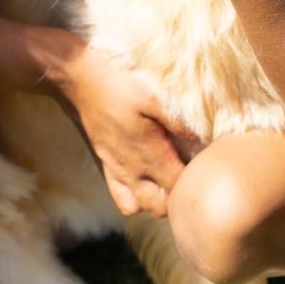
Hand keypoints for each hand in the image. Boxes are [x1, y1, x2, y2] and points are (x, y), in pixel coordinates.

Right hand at [49, 38, 192, 216]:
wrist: (80, 76)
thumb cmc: (118, 82)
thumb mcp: (152, 96)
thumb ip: (177, 120)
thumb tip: (201, 140)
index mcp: (147, 152)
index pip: (176, 187)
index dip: (193, 184)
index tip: (204, 169)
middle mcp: (131, 168)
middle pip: (159, 206)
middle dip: (176, 199)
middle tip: (190, 176)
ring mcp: (116, 168)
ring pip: (139, 207)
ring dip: (156, 201)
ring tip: (169, 182)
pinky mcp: (106, 163)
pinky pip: (121, 198)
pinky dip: (136, 198)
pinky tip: (147, 180)